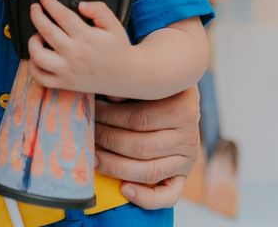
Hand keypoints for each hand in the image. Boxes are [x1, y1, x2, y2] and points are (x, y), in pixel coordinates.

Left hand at [26, 0, 132, 92]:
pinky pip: (41, 78)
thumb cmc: (118, 47)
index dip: (50, 3)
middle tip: (34, 8)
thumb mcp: (114, 24)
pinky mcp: (65, 83)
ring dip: (33, 42)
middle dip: (36, 16)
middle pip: (46, 31)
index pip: (62, 15)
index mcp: (87, 37)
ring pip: (38, 56)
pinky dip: (33, 67)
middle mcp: (75, 54)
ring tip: (37, 34)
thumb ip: (99, 10)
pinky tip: (36, 56)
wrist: (127, 76)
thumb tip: (81, 5)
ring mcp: (68, 71)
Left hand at [93, 86, 201, 209]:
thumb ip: (132, 86)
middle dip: (108, 140)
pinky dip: (146, 198)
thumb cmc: (157, 87)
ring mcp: (188, 159)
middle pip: (141, 146)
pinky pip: (169, 195)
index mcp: (184, 108)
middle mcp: (189, 136)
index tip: (90, 111)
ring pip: (150, 171)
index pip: (139, 118)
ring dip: (116, 167)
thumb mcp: (149, 79)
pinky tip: (124, 189)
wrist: (180, 97)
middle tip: (87, 133)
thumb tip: (109, 96)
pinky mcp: (183, 176)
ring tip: (93, 159)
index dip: (110, 116)